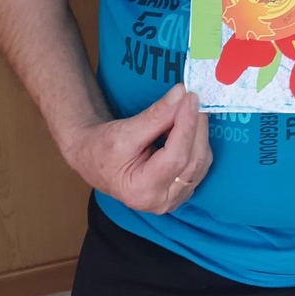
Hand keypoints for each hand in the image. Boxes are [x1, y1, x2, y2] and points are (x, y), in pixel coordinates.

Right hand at [64, 84, 212, 214]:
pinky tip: (188, 123)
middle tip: (192, 96)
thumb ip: (155, 115)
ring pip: (200, 162)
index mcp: (142, 190)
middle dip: (196, 125)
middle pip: (193, 160)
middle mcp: (161, 201)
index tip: (190, 97)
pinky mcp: (181, 190)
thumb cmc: (102, 148)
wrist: (94, 160)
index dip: (186, 125)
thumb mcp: (124, 131)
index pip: (176, 157)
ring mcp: (173, 199)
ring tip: (187, 107)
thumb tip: (181, 94)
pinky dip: (197, 140)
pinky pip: (199, 164)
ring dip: (198, 131)